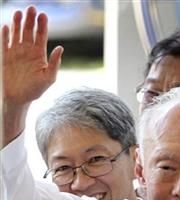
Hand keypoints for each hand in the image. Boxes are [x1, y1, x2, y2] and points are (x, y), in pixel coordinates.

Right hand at [2, 6, 62, 146]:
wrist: (18, 98)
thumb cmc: (36, 90)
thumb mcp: (49, 78)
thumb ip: (55, 63)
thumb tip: (60, 48)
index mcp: (39, 54)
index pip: (41, 36)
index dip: (42, 25)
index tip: (43, 15)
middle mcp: (27, 50)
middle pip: (29, 31)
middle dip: (30, 20)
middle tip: (32, 8)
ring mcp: (16, 52)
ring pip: (17, 34)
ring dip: (18, 23)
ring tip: (19, 13)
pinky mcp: (5, 56)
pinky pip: (4, 42)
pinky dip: (5, 35)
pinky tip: (7, 26)